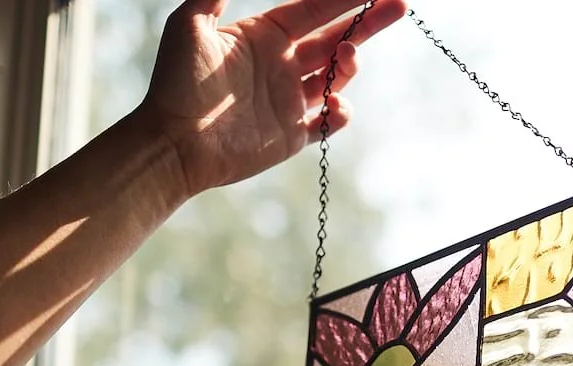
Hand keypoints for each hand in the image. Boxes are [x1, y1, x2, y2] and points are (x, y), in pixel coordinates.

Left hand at [140, 0, 406, 195]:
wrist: (174, 144)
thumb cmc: (177, 83)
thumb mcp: (189, 24)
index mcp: (262, 35)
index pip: (313, 9)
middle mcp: (280, 64)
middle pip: (335, 37)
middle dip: (367, 22)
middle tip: (398, 5)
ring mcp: (288, 100)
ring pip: (335, 76)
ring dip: (349, 64)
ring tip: (346, 58)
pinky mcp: (291, 136)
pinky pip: (329, 123)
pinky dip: (340, 113)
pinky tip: (334, 104)